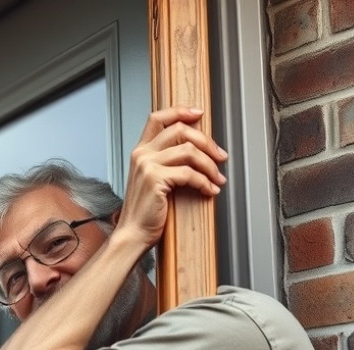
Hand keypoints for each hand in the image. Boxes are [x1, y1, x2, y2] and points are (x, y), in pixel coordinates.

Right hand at [116, 106, 227, 247]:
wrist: (133, 233)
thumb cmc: (146, 210)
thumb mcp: (151, 179)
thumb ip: (165, 161)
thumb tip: (194, 149)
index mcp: (140, 151)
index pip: (158, 118)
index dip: (180, 111)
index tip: (199, 113)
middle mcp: (142, 154)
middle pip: (180, 130)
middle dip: (207, 142)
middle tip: (220, 156)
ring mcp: (147, 165)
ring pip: (189, 151)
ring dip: (210, 166)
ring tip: (217, 178)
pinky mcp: (154, 179)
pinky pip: (189, 173)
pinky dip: (204, 182)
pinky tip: (209, 190)